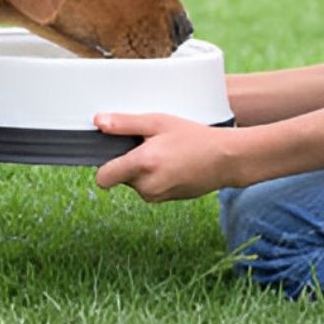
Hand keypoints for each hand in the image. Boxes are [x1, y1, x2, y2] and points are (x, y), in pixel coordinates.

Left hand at [93, 113, 235, 201]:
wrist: (225, 159)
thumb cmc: (194, 137)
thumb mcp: (158, 122)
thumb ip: (125, 123)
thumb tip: (98, 122)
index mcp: (142, 165)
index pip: (103, 178)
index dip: (104, 164)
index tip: (114, 151)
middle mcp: (147, 186)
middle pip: (120, 177)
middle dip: (129, 162)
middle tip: (151, 144)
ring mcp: (157, 196)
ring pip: (135, 183)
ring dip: (143, 169)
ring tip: (165, 152)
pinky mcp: (167, 201)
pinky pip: (150, 188)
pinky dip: (155, 176)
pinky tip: (173, 163)